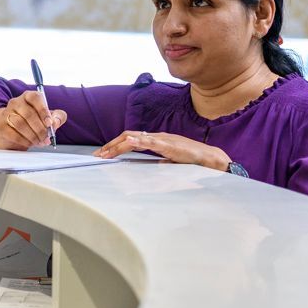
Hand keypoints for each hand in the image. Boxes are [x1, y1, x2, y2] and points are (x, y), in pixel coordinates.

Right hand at [0, 92, 67, 149]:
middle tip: (46, 138)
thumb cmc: (33, 121)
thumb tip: (55, 122)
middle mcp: (16, 102)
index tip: (50, 123)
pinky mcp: (1, 126)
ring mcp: (6, 113)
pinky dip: (24, 141)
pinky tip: (30, 143)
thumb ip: (57, 117)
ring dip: (32, 136)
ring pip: (20, 124)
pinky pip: (13, 134)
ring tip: (39, 142)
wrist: (11, 129)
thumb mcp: (48, 117)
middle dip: (40, 129)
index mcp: (29, 97)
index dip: (43, 110)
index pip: (35, 98)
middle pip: (28, 113)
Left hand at [93, 129, 230, 168]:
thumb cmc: (191, 160)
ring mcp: (162, 139)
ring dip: (118, 145)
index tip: (103, 154)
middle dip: (111, 145)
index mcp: (155, 140)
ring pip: (135, 138)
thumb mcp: (169, 161)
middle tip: (98, 155)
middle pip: (128, 136)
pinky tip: (129, 141)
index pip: (131, 139)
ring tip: (106, 152)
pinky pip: (150, 141)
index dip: (115, 145)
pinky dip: (138, 140)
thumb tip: (144, 171)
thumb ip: (157, 163)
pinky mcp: (169, 144)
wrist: (209, 158)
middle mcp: (156, 137)